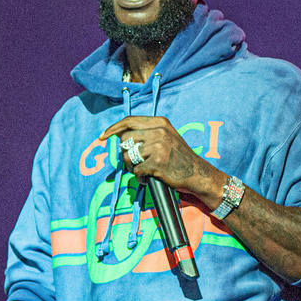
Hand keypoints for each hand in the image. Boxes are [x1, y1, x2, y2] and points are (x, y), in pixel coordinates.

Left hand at [100, 116, 223, 206]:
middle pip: (125, 139)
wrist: (197, 174)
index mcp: (160, 122)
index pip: (129, 121)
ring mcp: (159, 146)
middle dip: (125, 153)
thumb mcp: (166, 136)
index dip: (113, 128)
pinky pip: (137, 171)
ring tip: (143, 171)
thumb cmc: (179, 157)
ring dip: (132, 167)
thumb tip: (119, 135)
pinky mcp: (158, 162)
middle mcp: (159, 131)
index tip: (102, 136)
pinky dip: (140, 178)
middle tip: (134, 162)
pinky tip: (149, 179)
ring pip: (129, 156)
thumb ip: (147, 132)